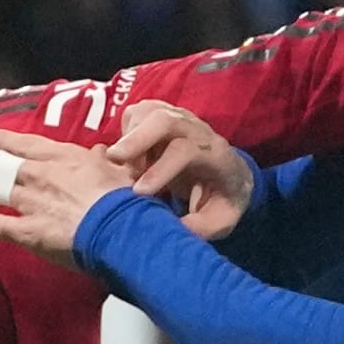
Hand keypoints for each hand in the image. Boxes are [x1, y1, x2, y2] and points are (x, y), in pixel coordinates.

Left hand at [0, 130, 142, 263]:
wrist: (121, 229)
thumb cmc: (125, 199)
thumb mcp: (120, 170)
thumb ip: (106, 161)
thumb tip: (105, 152)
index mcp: (63, 158)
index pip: (24, 144)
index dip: (1, 141)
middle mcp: (40, 175)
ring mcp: (31, 202)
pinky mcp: (28, 231)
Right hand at [107, 101, 256, 238]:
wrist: (231, 173)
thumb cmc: (224, 198)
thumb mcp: (222, 219)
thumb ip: (201, 227)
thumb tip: (172, 231)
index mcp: (215, 155)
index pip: (185, 151)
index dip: (160, 170)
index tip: (138, 193)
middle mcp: (197, 130)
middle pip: (165, 119)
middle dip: (135, 138)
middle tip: (113, 160)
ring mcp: (179, 118)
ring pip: (148, 112)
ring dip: (129, 138)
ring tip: (125, 168)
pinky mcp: (162, 114)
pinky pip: (137, 114)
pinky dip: (126, 134)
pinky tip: (130, 159)